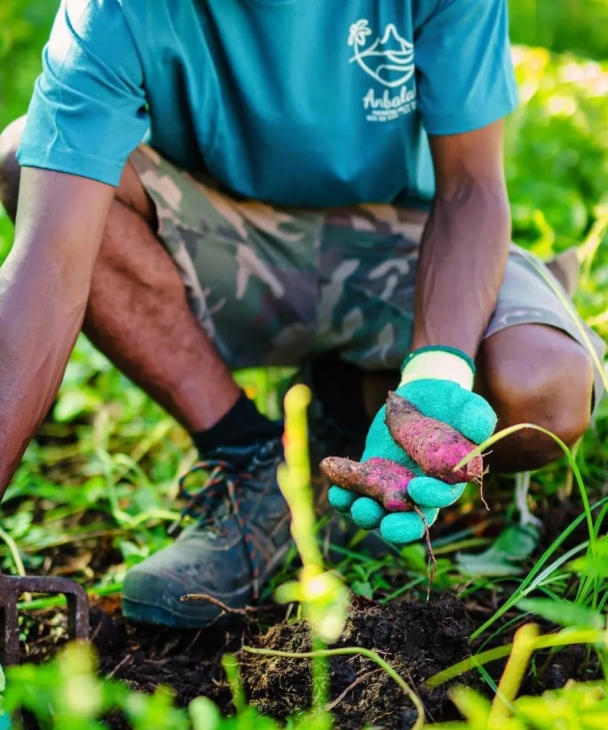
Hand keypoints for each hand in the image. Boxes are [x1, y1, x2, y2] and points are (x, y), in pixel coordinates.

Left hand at [328, 347, 496, 544]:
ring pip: (380, 511)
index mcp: (448, 479)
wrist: (421, 394)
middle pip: (411, 520)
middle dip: (398, 527)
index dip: (431, 496)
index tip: (417, 487)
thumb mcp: (465, 404)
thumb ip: (476, 416)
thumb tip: (482, 430)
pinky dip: (345, 496)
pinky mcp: (371, 474)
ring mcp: (393, 485)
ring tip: (357, 504)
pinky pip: (356, 493)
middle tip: (385, 523)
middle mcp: (420, 490)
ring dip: (367, 513)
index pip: (442, 497)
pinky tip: (336, 491)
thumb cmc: (450, 402)